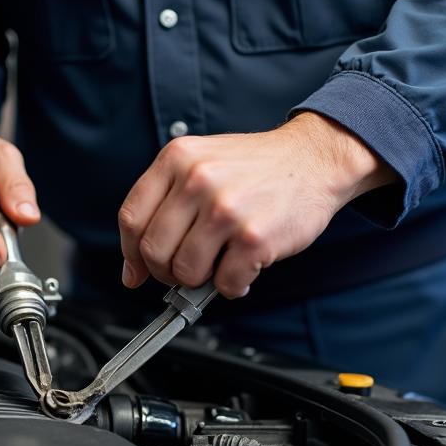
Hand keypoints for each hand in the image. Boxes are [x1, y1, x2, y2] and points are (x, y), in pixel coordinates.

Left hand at [118, 112, 396, 298]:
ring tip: (220, 264)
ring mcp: (225, 210)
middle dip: (166, 271)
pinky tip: (244, 268)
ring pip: (186, 272)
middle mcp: (197, 181)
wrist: (314, 159)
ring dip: (201, 280)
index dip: (131, 253)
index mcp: (177, 159)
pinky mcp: (254, 237)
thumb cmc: (256, 167)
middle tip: (187, 269)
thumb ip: (165, 204)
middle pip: (154, 251)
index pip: (131, 218)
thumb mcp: (201, 163)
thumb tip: (133, 269)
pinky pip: (226, 284)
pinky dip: (233, 286)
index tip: (137, 271)